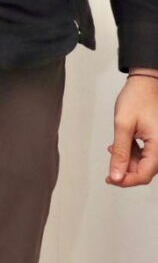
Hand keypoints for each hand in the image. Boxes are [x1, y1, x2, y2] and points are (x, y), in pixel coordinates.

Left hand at [107, 72, 157, 186]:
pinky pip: (146, 153)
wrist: (145, 82)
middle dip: (126, 169)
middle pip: (145, 170)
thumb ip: (120, 152)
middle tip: (109, 165)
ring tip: (114, 149)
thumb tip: (116, 175)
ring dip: (128, 160)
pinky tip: (121, 145)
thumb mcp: (123, 125)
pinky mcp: (157, 139)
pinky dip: (132, 152)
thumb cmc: (137, 98)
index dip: (126, 180)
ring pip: (144, 162)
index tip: (111, 179)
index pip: (144, 174)